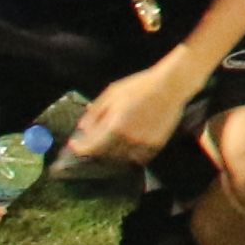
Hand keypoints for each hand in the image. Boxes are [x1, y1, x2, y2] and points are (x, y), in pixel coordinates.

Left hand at [68, 62, 199, 168]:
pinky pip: (138, 158)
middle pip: (104, 154)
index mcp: (114, 126)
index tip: (74, 145)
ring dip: (112, 154)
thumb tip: (82, 129)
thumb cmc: (139, 86)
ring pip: (121, 158)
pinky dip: (130, 155)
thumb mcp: (111, 93)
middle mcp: (127, 139)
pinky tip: (128, 146)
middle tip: (93, 142)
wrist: (170, 86)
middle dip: (96, 149)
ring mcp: (142, 144)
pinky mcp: (155, 145)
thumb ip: (95, 113)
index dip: (79, 148)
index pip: (91, 146)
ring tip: (110, 145)